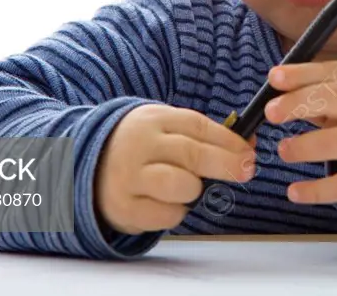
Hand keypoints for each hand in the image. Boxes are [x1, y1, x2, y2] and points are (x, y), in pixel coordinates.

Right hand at [94, 104, 256, 234]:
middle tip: (245, 170)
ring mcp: (130, 177)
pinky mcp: (126, 208)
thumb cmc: (141, 149)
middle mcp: (139, 146)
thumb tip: (247, 144)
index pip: (197, 126)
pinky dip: (175, 212)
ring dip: (194, 190)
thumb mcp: (165, 129)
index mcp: (153, 120)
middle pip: (193, 154)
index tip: (249, 153)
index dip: (229, 140)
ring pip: (182, 185)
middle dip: (226, 163)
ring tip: (187, 187)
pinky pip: (167, 215)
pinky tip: (165, 202)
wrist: (87, 167)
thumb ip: (202, 136)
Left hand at [264, 61, 336, 204]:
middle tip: (271, 113)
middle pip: (336, 99)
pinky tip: (293, 192)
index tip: (273, 78)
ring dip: (306, 146)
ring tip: (283, 150)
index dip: (302, 74)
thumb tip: (279, 95)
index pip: (333, 72)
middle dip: (300, 103)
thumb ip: (322, 92)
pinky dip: (316, 191)